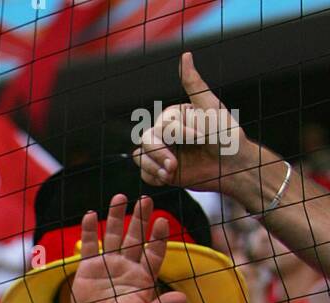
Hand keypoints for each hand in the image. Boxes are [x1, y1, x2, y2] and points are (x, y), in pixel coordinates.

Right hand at [68, 194, 186, 302]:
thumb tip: (181, 298)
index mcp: (143, 278)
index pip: (153, 253)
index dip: (157, 238)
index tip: (162, 222)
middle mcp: (128, 267)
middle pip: (135, 238)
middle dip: (140, 219)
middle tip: (146, 199)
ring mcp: (108, 265)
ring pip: (114, 235)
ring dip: (117, 216)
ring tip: (120, 197)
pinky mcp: (89, 268)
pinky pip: (90, 246)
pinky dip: (90, 231)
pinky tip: (91, 215)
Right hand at [133, 51, 252, 191]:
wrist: (232, 167)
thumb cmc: (226, 135)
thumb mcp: (210, 107)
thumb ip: (194, 83)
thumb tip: (185, 54)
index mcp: (175, 117)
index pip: (162, 123)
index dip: (177, 133)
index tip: (199, 138)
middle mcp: (167, 134)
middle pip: (145, 140)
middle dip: (159, 154)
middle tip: (174, 166)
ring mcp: (164, 153)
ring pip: (140, 157)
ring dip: (153, 167)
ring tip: (170, 174)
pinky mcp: (164, 172)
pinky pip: (145, 174)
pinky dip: (153, 177)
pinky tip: (169, 178)